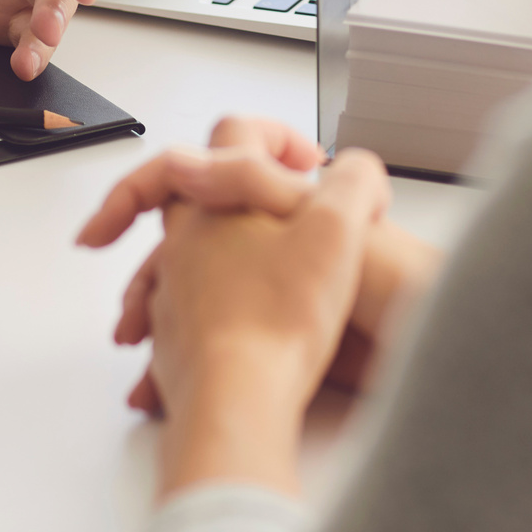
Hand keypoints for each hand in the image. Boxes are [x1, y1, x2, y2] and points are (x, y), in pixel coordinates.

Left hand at [134, 150, 391, 495]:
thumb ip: (355, 182)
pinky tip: (234, 335)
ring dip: (206, 255)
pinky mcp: (174, 340)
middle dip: (218, 188)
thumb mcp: (341, 229)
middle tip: (250, 198)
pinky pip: (179, 315)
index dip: (273, 134)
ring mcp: (173, 291)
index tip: (300, 158)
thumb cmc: (280, 317)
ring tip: (250, 272)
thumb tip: (358, 169)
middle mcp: (185, 241)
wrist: (238, 398)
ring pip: (175, 256)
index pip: (231, 133)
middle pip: (187, 191)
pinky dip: (201, 315)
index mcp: (219, 201)